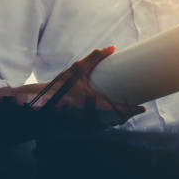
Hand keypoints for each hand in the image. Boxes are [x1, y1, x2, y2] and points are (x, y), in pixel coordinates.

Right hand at [0, 46, 144, 123]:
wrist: (36, 107)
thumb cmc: (57, 88)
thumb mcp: (76, 70)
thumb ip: (95, 58)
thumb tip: (112, 47)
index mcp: (94, 105)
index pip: (120, 111)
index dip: (133, 111)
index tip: (142, 108)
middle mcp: (91, 119)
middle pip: (116, 121)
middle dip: (126, 115)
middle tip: (134, 107)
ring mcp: (85, 128)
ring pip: (106, 125)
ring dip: (115, 120)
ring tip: (122, 110)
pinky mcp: (78, 131)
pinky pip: (96, 128)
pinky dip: (103, 123)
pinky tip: (105, 117)